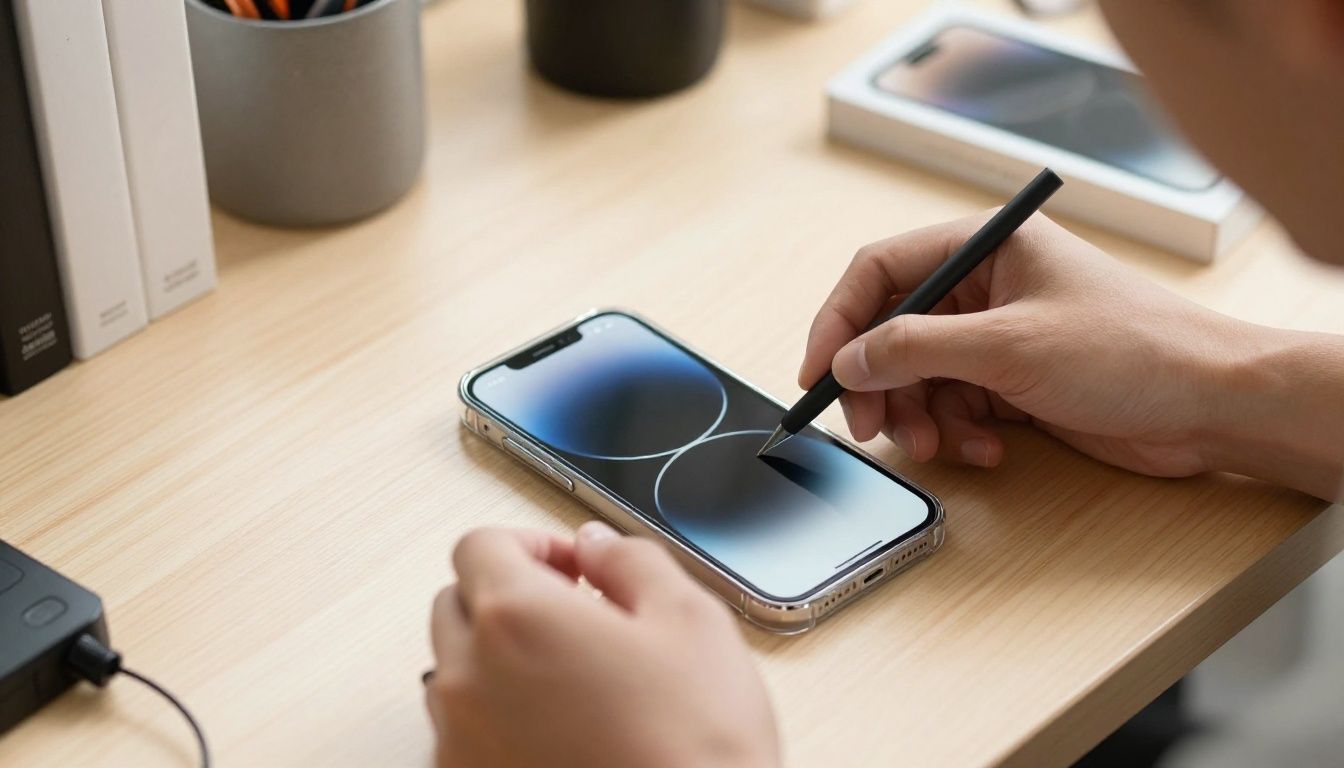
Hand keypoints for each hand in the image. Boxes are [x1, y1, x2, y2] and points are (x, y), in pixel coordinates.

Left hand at [426, 524, 779, 767]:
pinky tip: (561, 732)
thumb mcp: (690, 621)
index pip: (480, 545)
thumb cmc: (694, 747)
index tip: (573, 567)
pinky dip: (496, 718)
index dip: (532, 544)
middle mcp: (469, 677)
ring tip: (570, 679)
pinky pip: (462, 732)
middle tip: (577, 618)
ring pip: (454, 670)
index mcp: (517, 617)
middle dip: (511, 595)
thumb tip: (597, 545)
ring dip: (497, 657)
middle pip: (459, 601)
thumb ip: (631, 561)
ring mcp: (461, 740)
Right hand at [800, 212, 1252, 478]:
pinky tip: (990, 449)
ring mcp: (998, 336)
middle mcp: (985, 286)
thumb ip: (917, 348)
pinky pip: (954, 406)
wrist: (1211, 406)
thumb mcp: (1010, 346)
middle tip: (870, 428)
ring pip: (919, 377)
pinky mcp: (1013, 382)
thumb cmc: (1132, 350)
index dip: (839, 322)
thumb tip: (847, 359)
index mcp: (984, 248)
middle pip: (892, 331)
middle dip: (879, 383)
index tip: (817, 373)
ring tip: (940, 446)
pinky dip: (959, 433)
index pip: (881, 272)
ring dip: (919, 417)